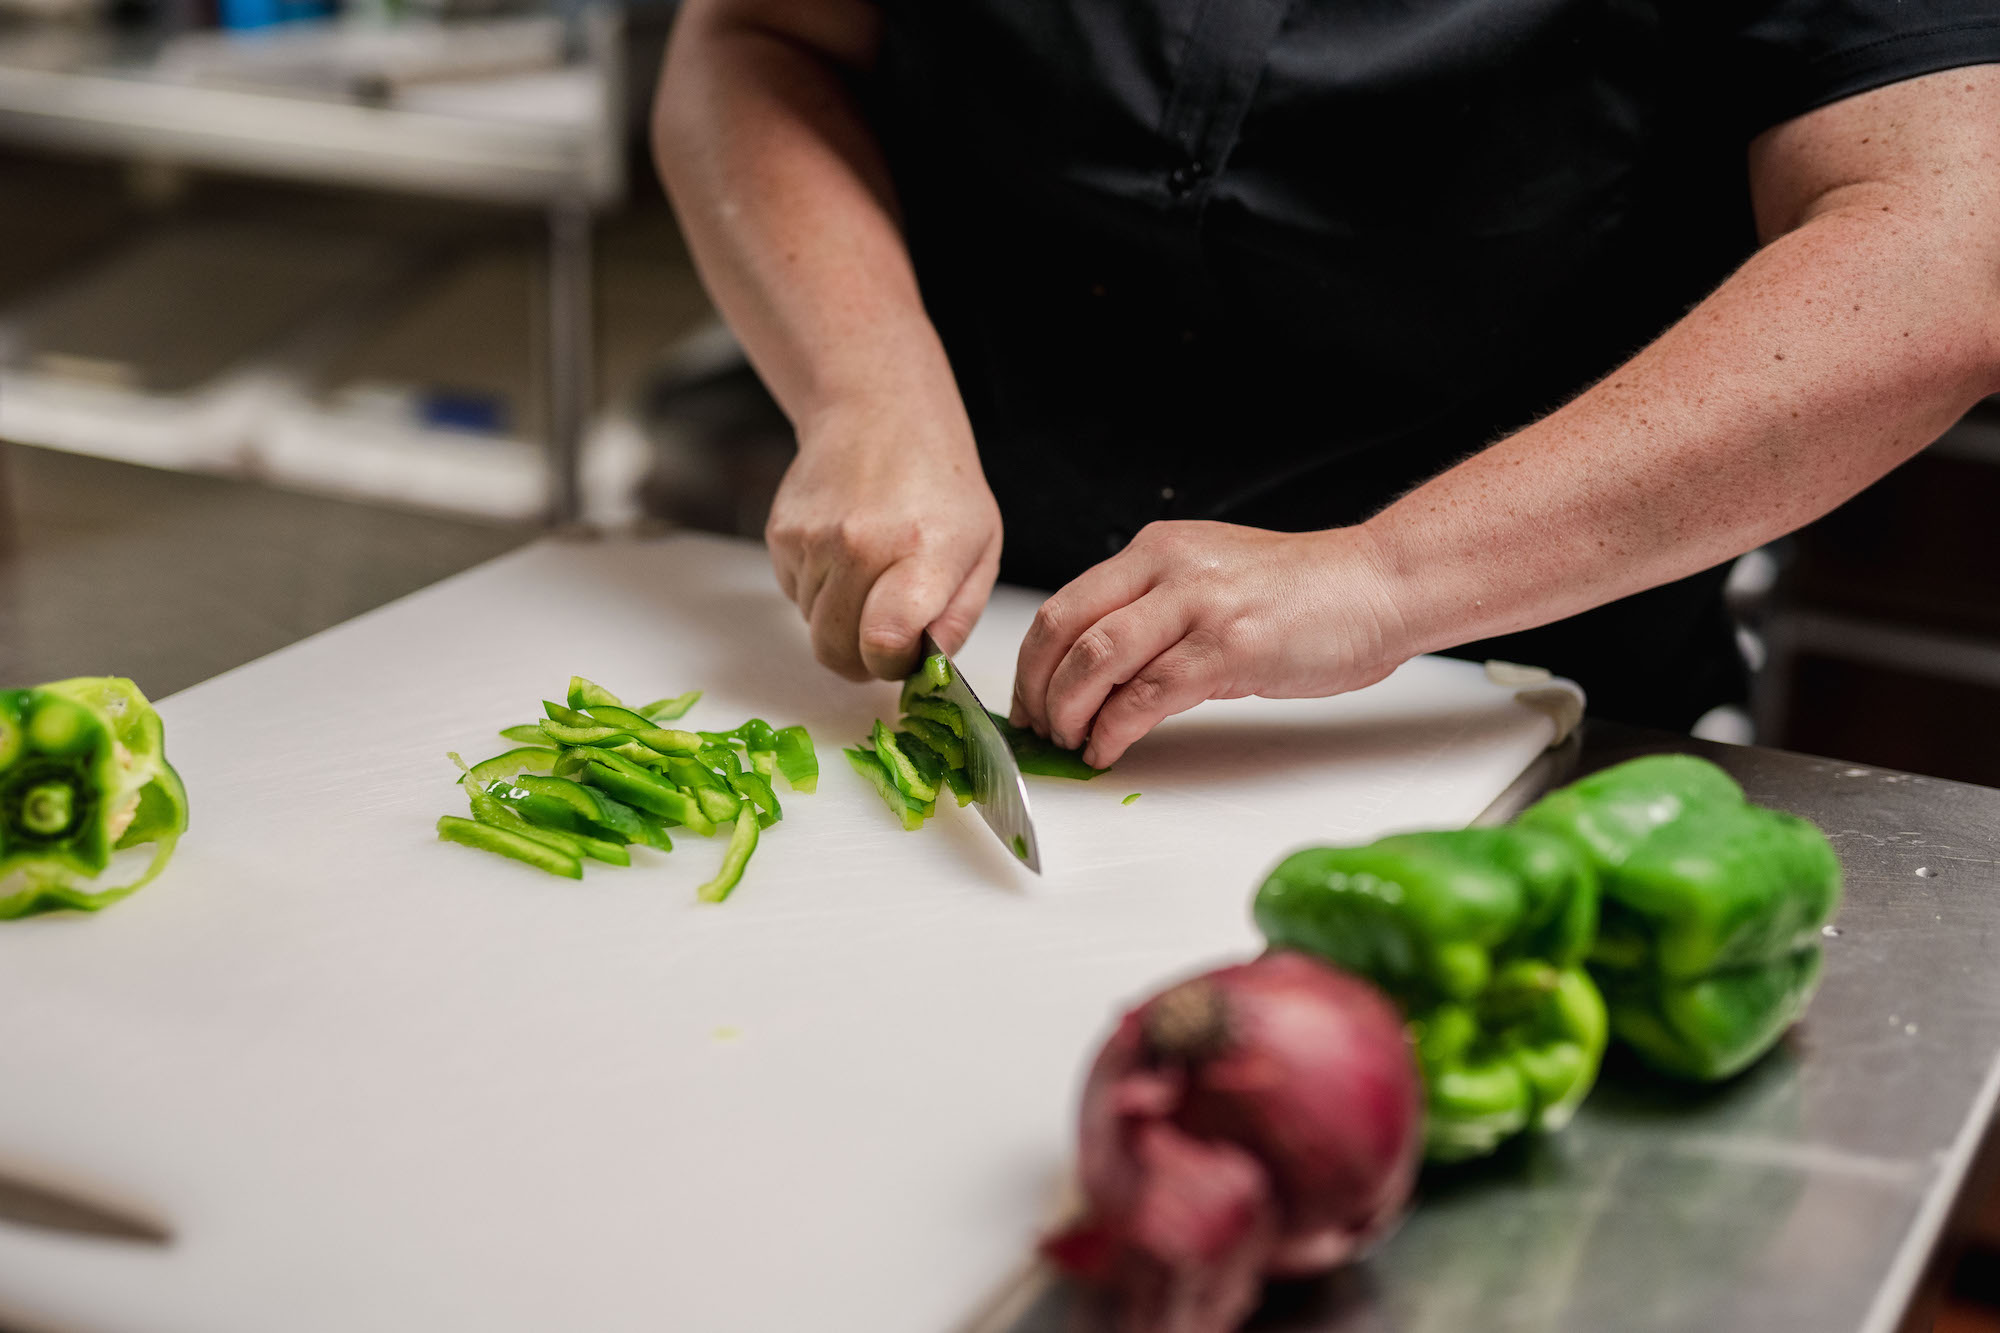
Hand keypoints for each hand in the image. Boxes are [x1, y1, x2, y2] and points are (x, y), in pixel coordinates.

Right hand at [767, 397, 1002, 680]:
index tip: (904, 653)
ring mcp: (813, 539)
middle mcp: (859, 544)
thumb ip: (957, 619)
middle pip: (836, 650)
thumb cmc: (940, 488)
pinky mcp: (781, 534)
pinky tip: (844, 554)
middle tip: (886, 636)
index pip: (883, 641)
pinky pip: (794, 596)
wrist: (880, 414)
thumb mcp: (980, 551)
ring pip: (813, 627)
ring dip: (840, 620)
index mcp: (921, 552)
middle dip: (861, 660)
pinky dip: (818, 591)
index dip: (890, 665)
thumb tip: (925, 669)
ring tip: (870, 576)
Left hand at [1010, 522, 1409, 767]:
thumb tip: (1102, 672)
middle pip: (1064, 630)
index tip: (1029, 700)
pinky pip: (1148, 695)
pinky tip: (1108, 749)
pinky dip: (1115, 729)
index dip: (1033, 662)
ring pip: (1097, 661)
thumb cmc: (1304, 594)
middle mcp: (1168, 569)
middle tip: (1038, 729)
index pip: (1065, 604)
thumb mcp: (1211, 582)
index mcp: (1156, 549)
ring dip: (1069, 713)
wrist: (1378, 585)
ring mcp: (1199, 606)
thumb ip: (1156, 613)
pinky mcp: (1229, 648)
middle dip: (1038, 690)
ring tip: (1069, 744)